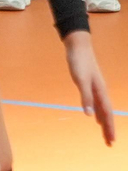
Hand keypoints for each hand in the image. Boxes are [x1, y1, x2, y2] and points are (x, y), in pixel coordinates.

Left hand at [66, 31, 116, 145]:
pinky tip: (96, 117)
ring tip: (106, 134)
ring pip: (103, 109)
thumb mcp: (80, 80)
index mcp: (100, 92)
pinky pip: (98, 103)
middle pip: (107, 114)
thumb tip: (90, 115)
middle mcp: (101, 91)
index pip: (107, 114)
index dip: (109, 128)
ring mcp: (97, 88)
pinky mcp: (91, 85)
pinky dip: (99, 112)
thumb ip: (86, 97)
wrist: (78, 46)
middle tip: (110, 143)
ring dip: (105, 122)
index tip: (111, 141)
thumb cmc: (78, 62)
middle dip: (109, 129)